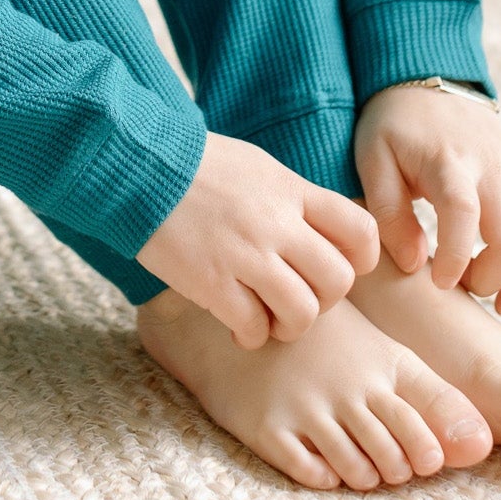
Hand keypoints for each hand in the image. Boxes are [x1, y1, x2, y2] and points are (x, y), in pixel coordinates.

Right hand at [134, 131, 380, 348]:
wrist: (140, 164)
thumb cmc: (197, 165)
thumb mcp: (257, 166)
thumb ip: (292, 198)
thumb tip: (321, 230)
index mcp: (290, 190)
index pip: (359, 231)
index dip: (360, 260)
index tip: (336, 268)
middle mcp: (277, 222)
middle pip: (337, 280)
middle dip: (323, 300)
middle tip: (297, 298)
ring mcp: (246, 253)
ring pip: (303, 312)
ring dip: (290, 326)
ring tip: (269, 319)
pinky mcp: (213, 280)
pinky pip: (254, 328)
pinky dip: (251, 335)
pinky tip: (236, 324)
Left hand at [354, 83, 500, 315]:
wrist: (426, 79)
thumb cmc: (393, 126)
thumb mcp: (373, 159)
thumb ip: (388, 213)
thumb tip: (415, 264)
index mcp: (447, 159)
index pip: (463, 214)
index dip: (456, 258)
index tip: (440, 284)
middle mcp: (491, 165)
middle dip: (493, 279)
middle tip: (462, 290)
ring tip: (500, 305)